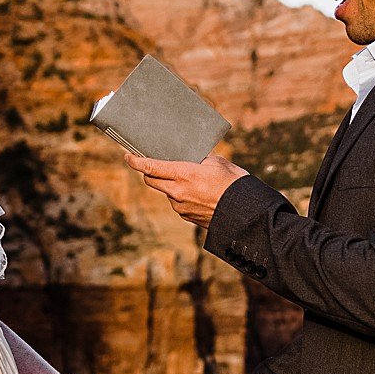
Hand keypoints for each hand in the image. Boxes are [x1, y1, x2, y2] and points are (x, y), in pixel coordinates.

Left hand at [127, 151, 248, 228]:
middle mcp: (177, 192)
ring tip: (192, 179)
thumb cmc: (234, 184)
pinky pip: (177, 203)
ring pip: (166, 192)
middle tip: (154, 164)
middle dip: (149, 172)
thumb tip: (191, 159)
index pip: (151, 167)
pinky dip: (181, 196)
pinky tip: (198, 193)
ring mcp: (181, 207)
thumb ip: (199, 160)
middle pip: (151, 181)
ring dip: (170, 185)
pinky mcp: (187, 217)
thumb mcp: (218, 162)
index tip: (128, 156)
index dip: (136, 161)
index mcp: (184, 174)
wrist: (246, 214)